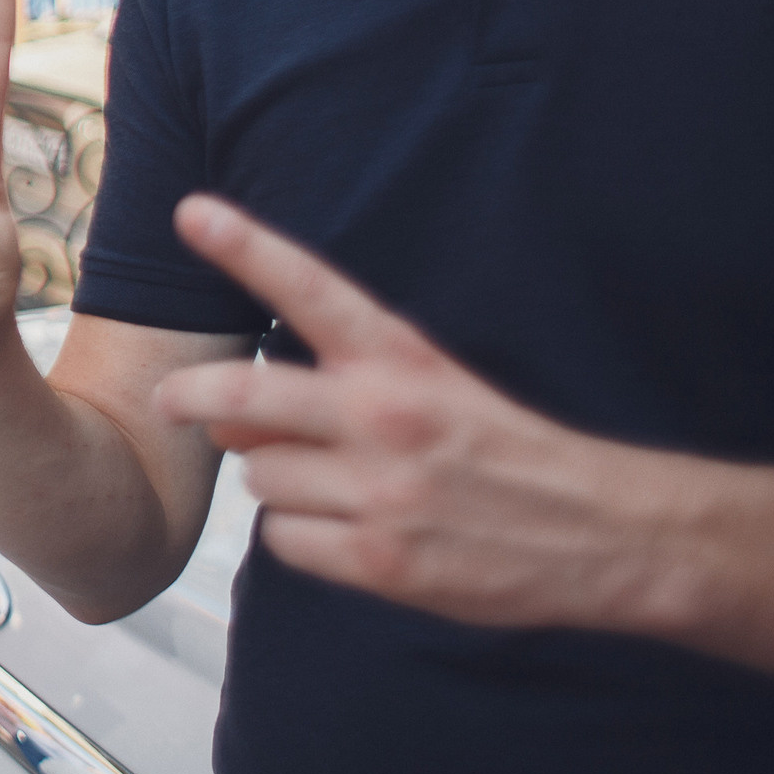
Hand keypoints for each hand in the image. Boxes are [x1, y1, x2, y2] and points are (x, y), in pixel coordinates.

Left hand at [156, 195, 656, 631]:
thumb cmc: (504, 450)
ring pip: (260, 477)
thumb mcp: (432, 389)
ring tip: (335, 487)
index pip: (312, 289)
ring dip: (277, 483)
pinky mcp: (381, 562)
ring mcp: (381, 492)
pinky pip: (284, 541)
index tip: (192, 210)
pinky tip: (350, 535)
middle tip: (167, 402)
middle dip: (188, 397)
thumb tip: (226, 423)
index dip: (247, 248)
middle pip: (240, 395)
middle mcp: (384, 417)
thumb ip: (328, 394)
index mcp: (403, 360)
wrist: (606, 533)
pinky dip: (302, 539)